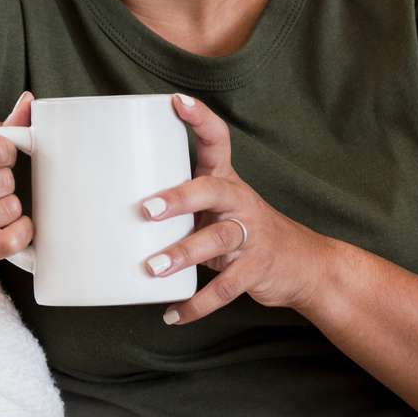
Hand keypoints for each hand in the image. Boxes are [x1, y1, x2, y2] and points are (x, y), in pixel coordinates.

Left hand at [143, 94, 340, 324]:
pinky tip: (172, 314)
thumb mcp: (219, 208)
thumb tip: (113, 205)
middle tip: (147, 209)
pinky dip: (197, 305)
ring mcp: (252, 235)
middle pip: (212, 190)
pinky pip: (226, 288)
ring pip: (217, 239)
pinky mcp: (256, 269)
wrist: (303, 265)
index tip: (176, 102)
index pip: (218, 140)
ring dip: (183, 253)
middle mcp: (240, 201)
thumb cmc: (244, 231)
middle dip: (179, 198)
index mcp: (227, 181)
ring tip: (152, 267)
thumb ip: (182, 203)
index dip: (200, 119)